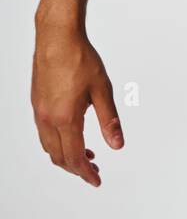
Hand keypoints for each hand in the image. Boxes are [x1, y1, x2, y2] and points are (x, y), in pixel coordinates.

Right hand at [31, 19, 123, 186]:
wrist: (57, 37)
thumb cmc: (79, 59)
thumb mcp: (102, 90)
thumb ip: (109, 120)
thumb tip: (117, 145)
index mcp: (65, 118)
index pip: (74, 157)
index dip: (85, 173)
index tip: (96, 180)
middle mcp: (47, 119)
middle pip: (59, 157)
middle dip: (76, 168)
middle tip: (94, 171)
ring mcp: (39, 111)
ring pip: (49, 147)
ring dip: (66, 156)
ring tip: (86, 155)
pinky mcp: (37, 103)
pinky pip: (44, 133)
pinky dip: (57, 143)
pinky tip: (72, 135)